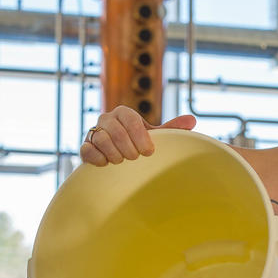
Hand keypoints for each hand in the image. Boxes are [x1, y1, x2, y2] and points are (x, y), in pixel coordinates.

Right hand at [80, 106, 197, 165]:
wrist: (117, 156)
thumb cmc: (138, 144)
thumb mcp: (154, 136)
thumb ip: (171, 129)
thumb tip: (192, 120)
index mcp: (124, 113)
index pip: (130, 119)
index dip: (140, 136)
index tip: (148, 152)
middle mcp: (106, 119)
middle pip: (116, 130)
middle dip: (128, 147)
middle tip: (134, 159)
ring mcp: (94, 132)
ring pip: (101, 139)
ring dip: (114, 154)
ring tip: (121, 162)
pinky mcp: (85, 146)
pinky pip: (86, 149)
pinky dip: (97, 157)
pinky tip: (106, 164)